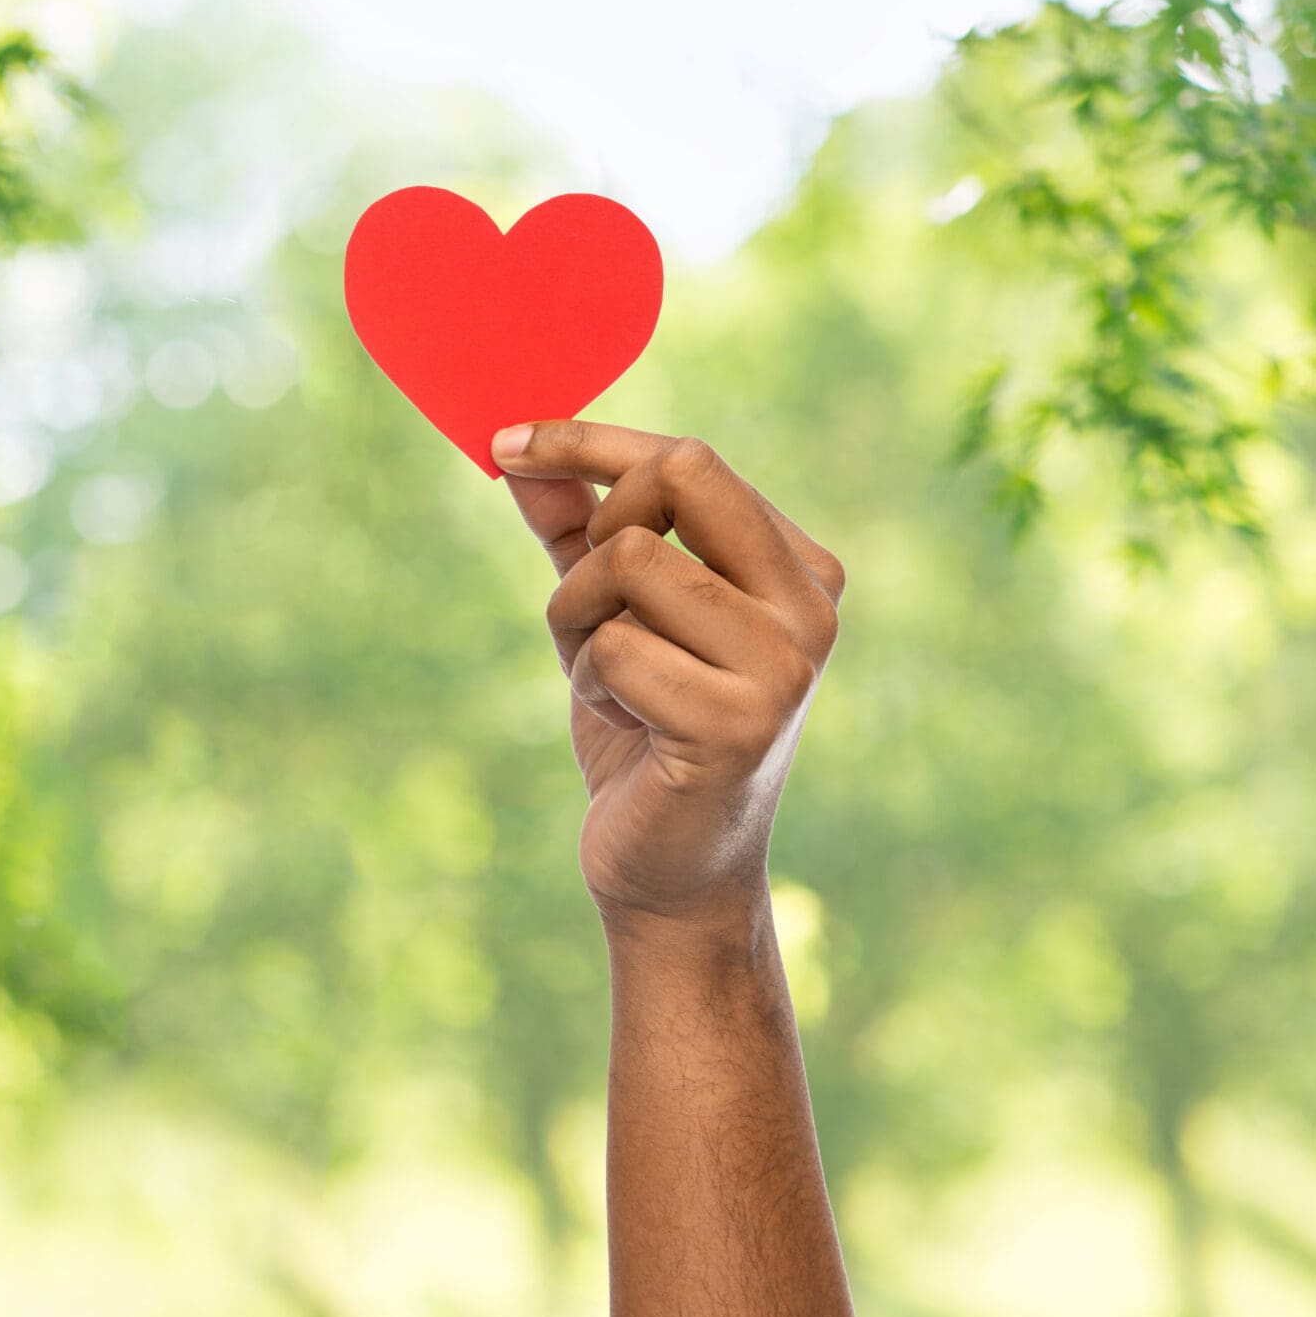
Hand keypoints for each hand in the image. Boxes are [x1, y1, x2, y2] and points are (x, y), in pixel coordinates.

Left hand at [495, 422, 844, 932]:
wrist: (671, 875)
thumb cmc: (643, 734)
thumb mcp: (605, 615)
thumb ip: (572, 530)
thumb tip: (514, 448)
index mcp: (797, 567)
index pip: (690, 457)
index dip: (589, 441)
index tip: (505, 444)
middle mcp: (810, 606)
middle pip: (678, 475)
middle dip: (595, 535)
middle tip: (590, 612)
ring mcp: (785, 664)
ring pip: (629, 562)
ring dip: (580, 621)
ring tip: (612, 684)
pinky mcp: (740, 722)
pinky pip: (615, 646)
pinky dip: (590, 683)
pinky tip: (628, 729)